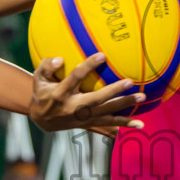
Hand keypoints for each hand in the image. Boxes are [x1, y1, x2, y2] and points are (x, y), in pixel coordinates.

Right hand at [30, 54, 145, 131]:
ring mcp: (83, 118)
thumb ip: (46, 66)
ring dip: (125, 106)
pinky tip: (140, 124)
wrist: (42, 120)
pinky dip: (124, 124)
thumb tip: (60, 59)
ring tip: (142, 97)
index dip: (88, 66)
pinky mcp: (89, 123)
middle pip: (96, 99)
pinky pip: (109, 124)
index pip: (75, 78)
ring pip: (106, 113)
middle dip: (114, 91)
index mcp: (60, 94)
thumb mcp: (38, 79)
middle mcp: (73, 107)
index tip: (102, 55)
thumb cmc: (42, 93)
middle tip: (130, 82)